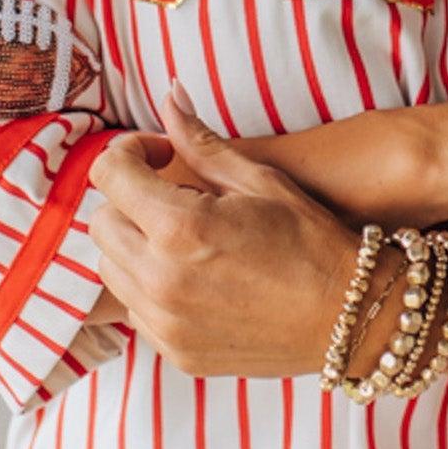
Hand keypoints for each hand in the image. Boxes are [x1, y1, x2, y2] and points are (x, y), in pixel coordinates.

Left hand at [86, 107, 359, 377]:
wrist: (347, 317)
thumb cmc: (310, 241)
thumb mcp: (258, 180)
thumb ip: (201, 142)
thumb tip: (170, 97)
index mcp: (180, 227)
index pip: (109, 174)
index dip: (128, 153)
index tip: (156, 154)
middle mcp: (161, 279)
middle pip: (100, 222)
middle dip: (127, 198)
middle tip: (170, 192)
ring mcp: (164, 323)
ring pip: (110, 269)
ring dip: (134, 243)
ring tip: (181, 235)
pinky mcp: (174, 351)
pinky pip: (134, 310)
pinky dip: (149, 286)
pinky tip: (192, 274)